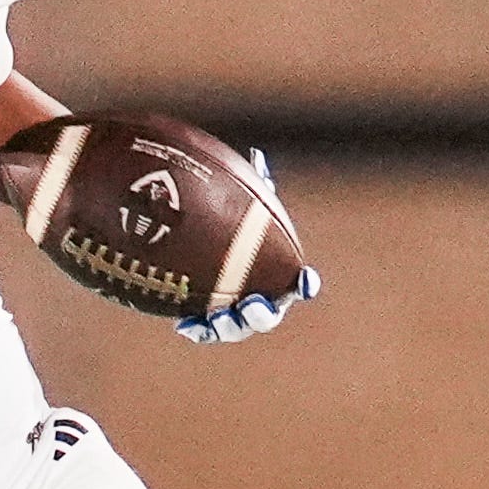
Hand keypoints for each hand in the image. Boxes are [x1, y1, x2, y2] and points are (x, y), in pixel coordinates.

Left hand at [175, 149, 320, 343]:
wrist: (192, 251)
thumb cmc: (225, 225)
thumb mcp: (237, 205)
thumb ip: (252, 189)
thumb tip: (256, 157)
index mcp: (275, 275)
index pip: (298, 282)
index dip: (304, 284)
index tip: (304, 280)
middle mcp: (258, 298)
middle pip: (267, 314)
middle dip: (263, 313)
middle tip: (253, 303)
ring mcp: (233, 314)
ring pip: (236, 328)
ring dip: (230, 327)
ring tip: (219, 316)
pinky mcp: (206, 321)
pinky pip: (204, 330)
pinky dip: (198, 328)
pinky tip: (184, 325)